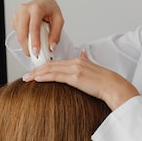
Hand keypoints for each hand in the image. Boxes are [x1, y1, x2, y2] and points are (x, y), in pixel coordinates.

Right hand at [12, 0, 63, 55]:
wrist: (43, 3)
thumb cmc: (50, 10)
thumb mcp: (59, 20)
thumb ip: (56, 34)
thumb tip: (52, 46)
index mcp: (36, 8)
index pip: (33, 27)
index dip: (34, 41)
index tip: (36, 51)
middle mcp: (24, 9)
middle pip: (22, 33)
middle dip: (27, 46)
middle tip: (34, 54)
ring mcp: (18, 14)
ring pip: (19, 35)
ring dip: (25, 44)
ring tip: (34, 46)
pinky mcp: (15, 19)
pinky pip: (17, 33)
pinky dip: (24, 39)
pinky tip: (30, 37)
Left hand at [23, 50, 139, 110]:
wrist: (115, 87)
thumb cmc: (106, 82)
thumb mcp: (94, 67)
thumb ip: (86, 60)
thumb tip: (83, 54)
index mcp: (79, 60)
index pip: (57, 63)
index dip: (44, 67)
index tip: (35, 71)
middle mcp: (75, 62)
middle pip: (51, 64)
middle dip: (36, 70)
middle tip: (26, 75)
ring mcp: (75, 69)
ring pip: (51, 69)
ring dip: (37, 74)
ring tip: (27, 78)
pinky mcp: (75, 77)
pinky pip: (56, 76)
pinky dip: (44, 77)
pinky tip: (37, 79)